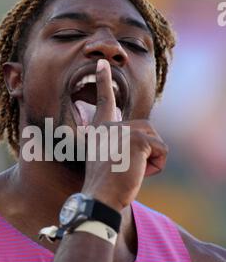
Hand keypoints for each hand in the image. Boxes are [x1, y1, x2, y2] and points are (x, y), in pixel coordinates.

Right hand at [81, 59, 167, 211]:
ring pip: (155, 139)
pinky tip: (138, 173)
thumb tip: (139, 139)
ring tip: (131, 171)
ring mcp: (124, 130)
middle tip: (127, 169)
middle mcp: (110, 126)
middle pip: (146, 128)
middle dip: (146, 150)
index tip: (103, 63)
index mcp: (100, 129)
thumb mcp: (106, 159)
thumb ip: (117, 143)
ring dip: (150, 159)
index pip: (103, 101)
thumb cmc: (103, 184)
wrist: (99, 197)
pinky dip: (156, 165)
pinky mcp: (138, 139)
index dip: (103, 81)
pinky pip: (161, 150)